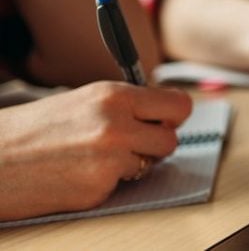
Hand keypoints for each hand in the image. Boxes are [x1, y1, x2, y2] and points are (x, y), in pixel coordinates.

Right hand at [0, 82, 192, 220]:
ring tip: (92, 157)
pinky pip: (121, 186)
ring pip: (149, 164)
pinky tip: (77, 174)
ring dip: (129, 164)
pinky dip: (105, 183)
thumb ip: (126, 105)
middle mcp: (116, 125)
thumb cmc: (34, 130)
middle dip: (154, 144)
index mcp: (114, 96)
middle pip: (171, 139)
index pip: (179, 105)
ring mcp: (109, 159)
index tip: (164, 121)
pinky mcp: (98, 189)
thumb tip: (166, 114)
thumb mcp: (84, 101)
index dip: (173, 116)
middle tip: (130, 144)